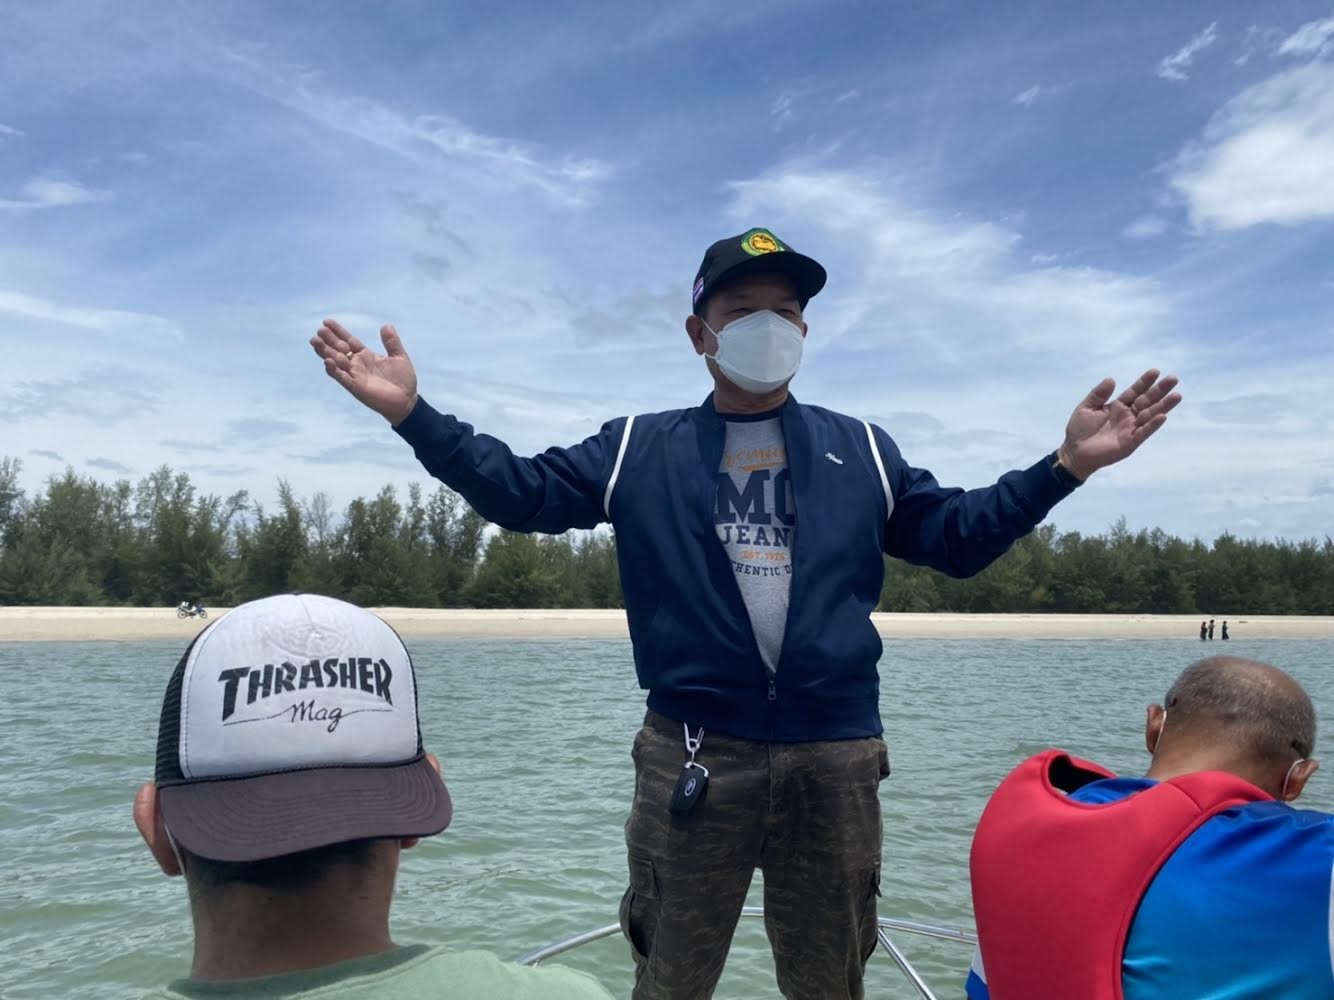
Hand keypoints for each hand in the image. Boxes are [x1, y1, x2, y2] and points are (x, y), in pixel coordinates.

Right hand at [310, 319, 418, 425]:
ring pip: (336, 362)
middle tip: (319, 330)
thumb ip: (392, 342)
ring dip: (325, 352)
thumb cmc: (403, 380)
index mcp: (365, 355)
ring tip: (315, 341)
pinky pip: (342, 378)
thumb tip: (386, 326)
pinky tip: (327, 361)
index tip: (327, 321)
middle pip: (339, 349)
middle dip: (328, 340)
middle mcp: (357, 364)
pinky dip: (334, 370)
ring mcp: (355, 375)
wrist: (407, 401)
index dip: (338, 331)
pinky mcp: (356, 387)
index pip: (348, 340)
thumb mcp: (399, 357)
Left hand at [1057, 369, 1181, 480]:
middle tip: (1173, 378)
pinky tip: (1162, 416)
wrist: (1074, 452)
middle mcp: (1128, 416)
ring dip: (1163, 406)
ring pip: (1150, 415)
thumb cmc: (1079, 429)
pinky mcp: (1130, 443)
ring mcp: (1130, 429)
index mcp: (1118, 406)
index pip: (1135, 391)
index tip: (1155, 371)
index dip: (1144, 382)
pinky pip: (1143, 433)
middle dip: (1160, 390)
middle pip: (1147, 401)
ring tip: (1176, 396)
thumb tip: (1112, 379)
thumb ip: (1098, 394)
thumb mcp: (1086, 407)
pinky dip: (1152, 425)